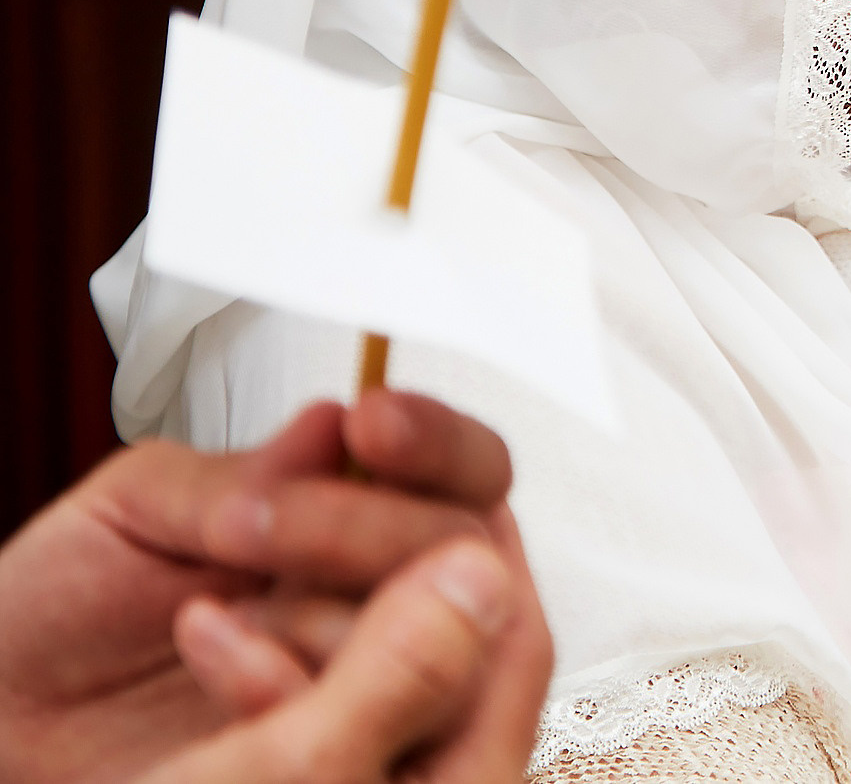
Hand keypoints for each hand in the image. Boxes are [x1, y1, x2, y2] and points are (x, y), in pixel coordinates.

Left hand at [0, 391, 550, 783]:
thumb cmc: (57, 618)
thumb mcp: (139, 512)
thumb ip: (244, 471)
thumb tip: (336, 426)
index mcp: (349, 511)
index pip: (463, 469)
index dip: (437, 444)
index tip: (374, 427)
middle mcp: (378, 592)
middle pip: (468, 548)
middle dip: (368, 529)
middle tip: (262, 531)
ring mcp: (370, 676)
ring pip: (440, 636)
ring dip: (327, 615)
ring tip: (216, 617)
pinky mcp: (344, 750)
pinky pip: (380, 718)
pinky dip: (292, 685)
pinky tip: (217, 663)